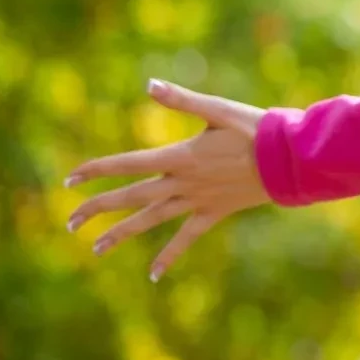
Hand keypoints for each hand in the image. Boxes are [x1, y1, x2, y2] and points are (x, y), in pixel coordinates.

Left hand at [65, 79, 268, 280]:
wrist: (291, 160)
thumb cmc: (257, 129)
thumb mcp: (219, 109)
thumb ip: (182, 100)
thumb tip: (149, 84)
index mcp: (180, 156)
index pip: (127, 164)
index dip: (97, 170)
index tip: (69, 180)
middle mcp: (183, 182)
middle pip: (131, 197)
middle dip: (97, 207)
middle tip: (69, 221)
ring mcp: (198, 200)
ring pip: (151, 220)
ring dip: (121, 234)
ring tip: (94, 249)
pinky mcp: (215, 212)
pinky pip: (187, 238)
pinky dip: (169, 256)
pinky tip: (153, 275)